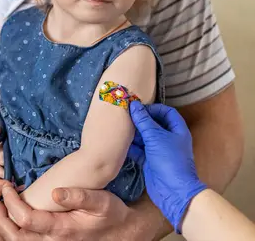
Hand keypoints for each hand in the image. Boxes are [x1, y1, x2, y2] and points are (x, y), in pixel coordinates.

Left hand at [0, 184, 143, 239]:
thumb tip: (55, 192)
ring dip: (2, 229)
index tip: (6, 187)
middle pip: (15, 236)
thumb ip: (78, 195)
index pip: (26, 220)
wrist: (124, 233)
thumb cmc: (111, 214)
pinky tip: (3, 225)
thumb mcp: (100, 200)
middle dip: (0, 218)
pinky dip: (10, 236)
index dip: (11, 203)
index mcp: (62, 229)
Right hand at [129, 101, 207, 232]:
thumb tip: (134, 105)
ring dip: (133, 134)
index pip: (166, 112)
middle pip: (153, 124)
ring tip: (119, 128)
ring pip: (144, 137)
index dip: (153, 108)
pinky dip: (130, 147)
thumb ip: (144, 121)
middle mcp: (169, 138)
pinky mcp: (150, 161)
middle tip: (124, 117)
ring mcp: (159, 150)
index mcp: (177, 130)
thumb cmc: (169, 160)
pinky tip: (119, 143)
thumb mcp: (156, 137)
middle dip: (140, 120)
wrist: (173, 191)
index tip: (138, 109)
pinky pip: (139, 150)